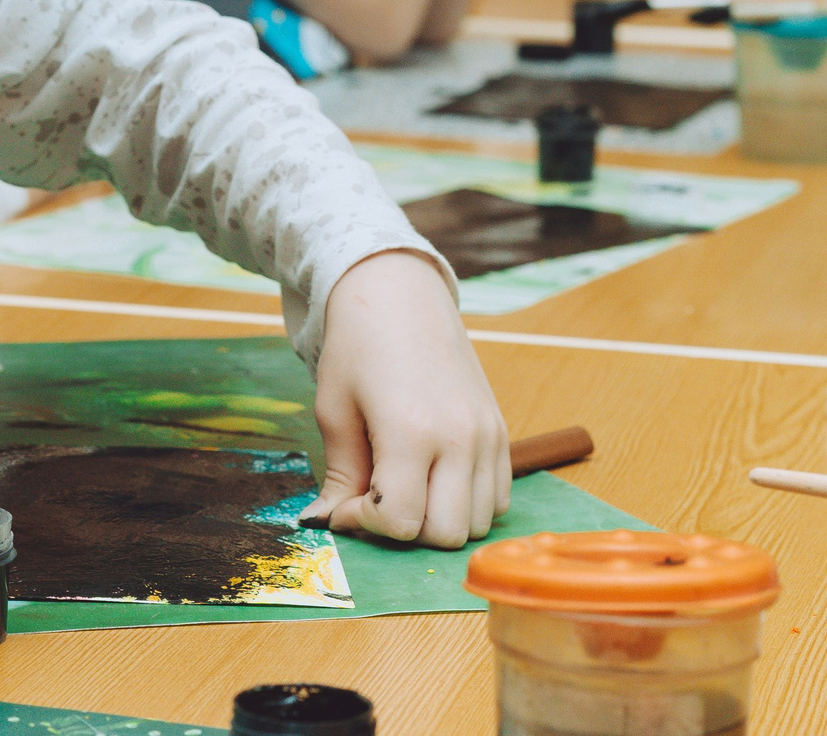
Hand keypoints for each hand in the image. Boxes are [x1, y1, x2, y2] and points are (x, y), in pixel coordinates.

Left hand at [301, 251, 510, 546]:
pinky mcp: (501, 430)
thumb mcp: (334, 409)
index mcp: (411, 432)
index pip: (400, 522)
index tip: (345, 504)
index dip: (364, 525)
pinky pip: (496, 498)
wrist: (401, 292)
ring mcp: (488, 436)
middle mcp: (460, 439)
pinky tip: (433, 477)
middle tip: (374, 500)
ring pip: (476, 524)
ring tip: (404, 487)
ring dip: (437, 520)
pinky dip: (466, 504)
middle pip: (444, 535)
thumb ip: (339, 475)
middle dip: (403, 531)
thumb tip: (326, 522)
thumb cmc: (357, 345)